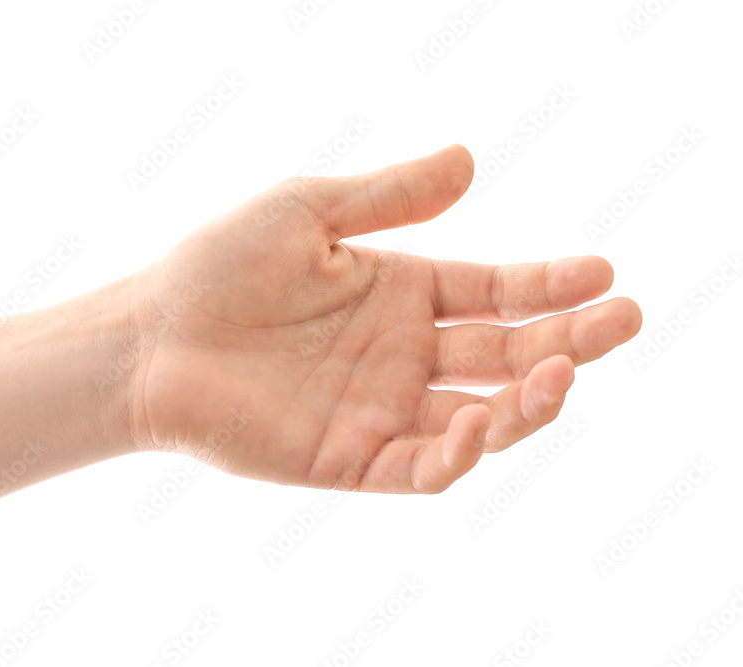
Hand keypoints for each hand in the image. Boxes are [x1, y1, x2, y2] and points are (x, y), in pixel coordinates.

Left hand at [127, 145, 641, 493]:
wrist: (151, 335)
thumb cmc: (218, 267)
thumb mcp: (308, 212)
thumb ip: (390, 197)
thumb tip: (471, 159)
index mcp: (399, 293)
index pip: (495, 293)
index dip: (551, 286)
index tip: (602, 273)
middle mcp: (401, 354)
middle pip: (504, 353)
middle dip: (567, 341)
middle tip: (622, 320)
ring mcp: (380, 410)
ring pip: (478, 416)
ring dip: (527, 401)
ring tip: (558, 373)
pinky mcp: (349, 459)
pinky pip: (422, 468)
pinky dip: (458, 454)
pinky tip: (479, 422)